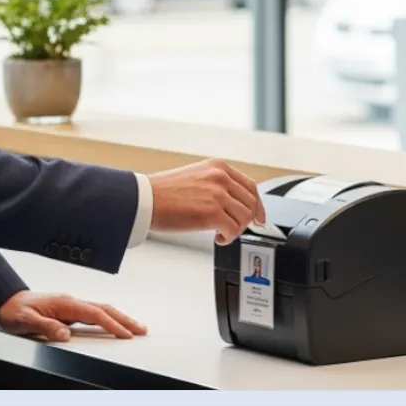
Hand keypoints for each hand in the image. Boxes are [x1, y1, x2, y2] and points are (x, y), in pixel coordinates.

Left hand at [0, 290, 146, 341]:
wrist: (6, 302)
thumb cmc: (14, 310)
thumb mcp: (26, 321)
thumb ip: (46, 327)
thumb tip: (65, 335)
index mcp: (64, 303)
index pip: (94, 314)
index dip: (112, 324)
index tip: (125, 334)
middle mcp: (70, 302)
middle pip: (104, 308)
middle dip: (124, 319)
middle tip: (141, 329)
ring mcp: (71, 305)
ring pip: (101, 309)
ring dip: (119, 317)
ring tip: (133, 327)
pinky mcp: (68, 310)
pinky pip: (93, 313)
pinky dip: (108, 318)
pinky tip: (112, 324)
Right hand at [148, 158, 266, 244]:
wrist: (146, 199)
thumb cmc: (164, 192)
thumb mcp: (197, 177)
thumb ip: (217, 185)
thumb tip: (233, 204)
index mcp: (218, 167)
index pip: (250, 186)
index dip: (258, 205)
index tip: (259, 217)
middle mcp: (221, 177)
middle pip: (251, 203)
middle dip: (247, 221)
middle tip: (236, 229)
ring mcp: (218, 194)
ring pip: (244, 217)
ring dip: (236, 230)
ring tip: (222, 233)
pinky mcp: (213, 212)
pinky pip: (233, 229)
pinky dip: (228, 238)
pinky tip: (217, 238)